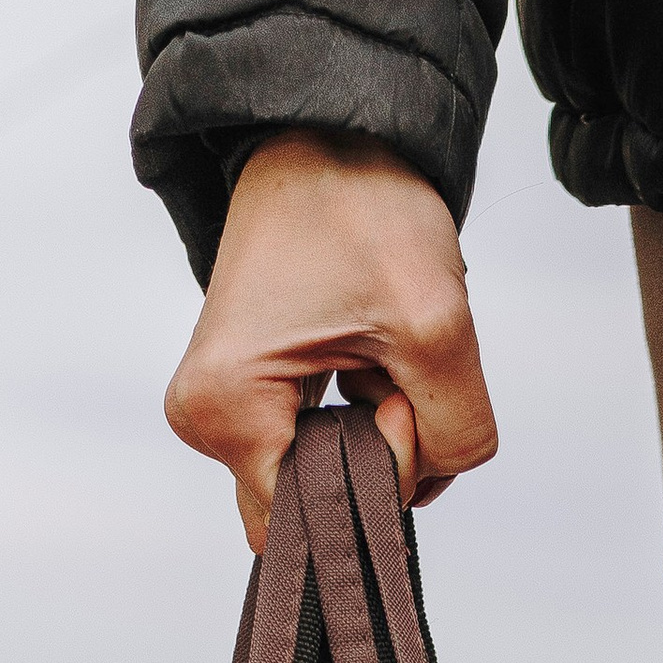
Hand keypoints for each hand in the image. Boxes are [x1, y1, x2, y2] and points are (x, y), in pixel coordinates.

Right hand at [165, 132, 497, 551]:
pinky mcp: (253, 399)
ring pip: (333, 481)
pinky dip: (367, 418)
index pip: (314, 527)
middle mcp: (207, 422)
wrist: (328, 134)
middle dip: (381, 457)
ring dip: (380, 433)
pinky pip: (326, 452)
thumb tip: (426, 483)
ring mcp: (226, 412)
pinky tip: (369, 358)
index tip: (395, 400)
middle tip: (393, 370)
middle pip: (321, 509)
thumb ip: (455, 434)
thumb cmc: (361, 206)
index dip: (379, 482)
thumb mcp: (437, 325)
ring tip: (378, 352)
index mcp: (226, 410)